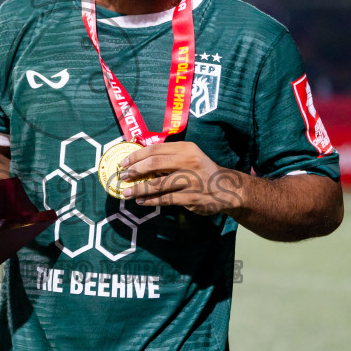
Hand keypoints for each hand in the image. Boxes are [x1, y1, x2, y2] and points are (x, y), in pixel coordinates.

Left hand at [119, 141, 243, 216]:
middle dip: (135, 171)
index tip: (124, 163)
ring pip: (158, 184)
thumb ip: (169, 156)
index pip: (155, 149)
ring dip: (139, 189)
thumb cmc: (202, 171)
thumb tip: (140, 160)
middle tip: (123, 177)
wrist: (227, 189)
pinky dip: (151, 201)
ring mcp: (191, 180)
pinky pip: (166, 199)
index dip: (137, 156)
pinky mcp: (192, 197)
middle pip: (154, 164)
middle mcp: (189, 162)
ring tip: (127, 193)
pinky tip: (141, 201)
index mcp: (186, 149)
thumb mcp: (190, 156)